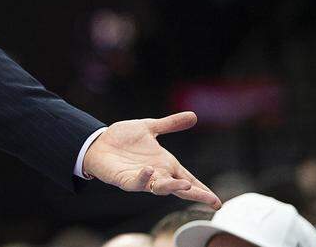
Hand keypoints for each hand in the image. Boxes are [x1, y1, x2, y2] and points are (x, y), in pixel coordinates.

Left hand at [82, 111, 221, 209]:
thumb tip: (193, 115)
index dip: (202, 189)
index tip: (217, 201)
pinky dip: (144, 177)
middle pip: (179, 188)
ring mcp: (142, 178)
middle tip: (212, 201)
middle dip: (195, 194)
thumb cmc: (123, 138)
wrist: (98, 141)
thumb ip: (170, 124)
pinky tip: (149, 170)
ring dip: (172, 187)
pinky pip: (137, 183)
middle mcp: (157, 174)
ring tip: (185, 185)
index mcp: (165, 164)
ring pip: (160, 188)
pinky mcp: (126, 180)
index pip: (188, 178)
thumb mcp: (149, 127)